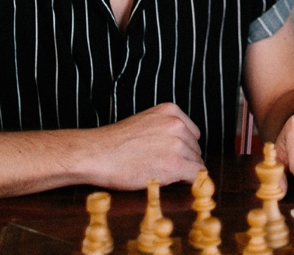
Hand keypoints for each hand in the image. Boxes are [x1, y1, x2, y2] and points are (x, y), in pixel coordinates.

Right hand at [76, 103, 203, 189]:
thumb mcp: (145, 123)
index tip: (170, 156)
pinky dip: (188, 182)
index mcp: (170, 110)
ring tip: (159, 173)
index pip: (192, 134)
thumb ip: (165, 129)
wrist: (96, 154)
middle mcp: (177, 124)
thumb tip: (184, 147)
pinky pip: (195, 176)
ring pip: (196, 163)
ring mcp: (177, 144)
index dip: (182, 148)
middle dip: (183, 160)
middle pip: (195, 149)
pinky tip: (171, 183)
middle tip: (161, 167)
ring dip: (183, 172)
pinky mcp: (175, 164)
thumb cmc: (115, 143)